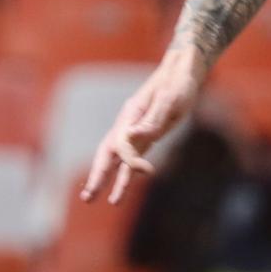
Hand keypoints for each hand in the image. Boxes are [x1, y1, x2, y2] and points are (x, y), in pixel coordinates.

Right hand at [80, 48, 204, 205]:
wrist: (183, 72)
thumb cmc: (178, 83)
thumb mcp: (170, 99)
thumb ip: (153, 118)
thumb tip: (134, 135)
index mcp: (131, 114)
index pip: (123, 144)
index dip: (131, 160)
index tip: (148, 170)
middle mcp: (128, 124)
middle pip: (107, 153)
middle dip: (97, 174)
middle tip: (86, 196)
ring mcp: (135, 131)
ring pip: (116, 160)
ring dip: (106, 179)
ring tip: (91, 199)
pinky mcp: (146, 137)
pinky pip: (131, 160)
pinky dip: (123, 176)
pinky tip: (118, 193)